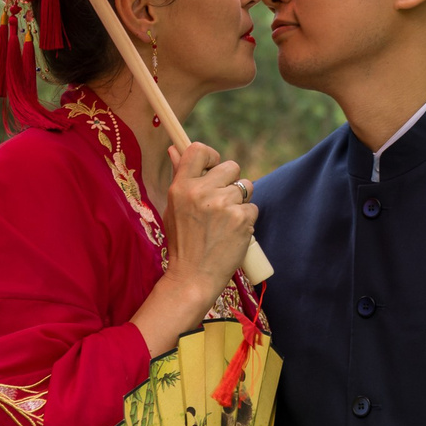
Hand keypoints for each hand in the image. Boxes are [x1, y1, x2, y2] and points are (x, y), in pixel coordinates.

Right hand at [164, 141, 256, 297]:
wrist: (193, 277)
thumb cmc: (183, 242)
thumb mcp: (173, 208)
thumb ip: (179, 177)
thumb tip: (174, 149)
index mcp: (181, 187)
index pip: (199, 150)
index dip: (211, 157)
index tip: (212, 170)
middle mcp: (202, 192)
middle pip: (231, 166)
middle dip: (231, 182)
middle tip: (221, 203)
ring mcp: (223, 205)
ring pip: (246, 186)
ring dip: (241, 201)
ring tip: (225, 221)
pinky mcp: (242, 219)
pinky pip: (252, 208)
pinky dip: (246, 220)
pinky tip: (232, 233)